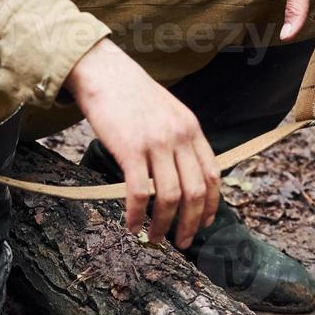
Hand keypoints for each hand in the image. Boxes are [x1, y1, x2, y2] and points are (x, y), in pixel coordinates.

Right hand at [65, 38, 219, 247]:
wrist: (103, 71)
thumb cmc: (131, 93)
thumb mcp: (168, 111)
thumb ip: (179, 138)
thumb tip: (182, 174)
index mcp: (191, 128)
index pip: (212, 175)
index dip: (210, 206)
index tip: (203, 224)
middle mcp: (178, 136)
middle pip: (194, 193)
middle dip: (190, 224)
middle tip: (181, 242)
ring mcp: (155, 142)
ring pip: (168, 197)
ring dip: (162, 225)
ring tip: (154, 238)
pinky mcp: (130, 148)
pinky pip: (138, 192)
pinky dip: (136, 214)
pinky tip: (131, 225)